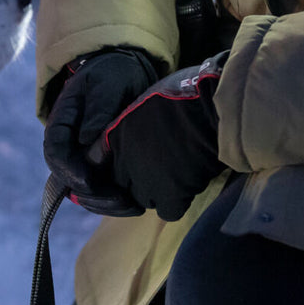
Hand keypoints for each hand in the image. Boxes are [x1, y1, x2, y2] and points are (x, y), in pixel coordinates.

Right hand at [43, 48, 159, 215]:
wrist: (127, 73)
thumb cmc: (115, 74)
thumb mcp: (108, 82)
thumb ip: (99, 106)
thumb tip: (87, 137)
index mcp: (62, 121)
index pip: (55, 151)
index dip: (69, 170)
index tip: (89, 181)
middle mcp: (68, 143)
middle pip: (67, 178)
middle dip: (91, 194)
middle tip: (120, 199)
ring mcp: (82, 156)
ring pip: (83, 190)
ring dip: (104, 203)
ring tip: (132, 206)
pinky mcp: (100, 165)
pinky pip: (100, 190)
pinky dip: (114, 201)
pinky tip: (135, 203)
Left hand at [86, 53, 228, 221]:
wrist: (209, 107)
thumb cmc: (180, 94)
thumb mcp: (143, 99)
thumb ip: (129, 119)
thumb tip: (128, 128)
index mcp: (114, 136)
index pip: (94, 162)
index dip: (105, 165)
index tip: (116, 164)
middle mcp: (124, 162)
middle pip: (120, 184)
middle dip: (132, 178)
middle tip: (154, 166)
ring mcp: (145, 181)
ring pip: (142, 199)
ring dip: (154, 192)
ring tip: (171, 175)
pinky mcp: (170, 195)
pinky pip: (167, 211)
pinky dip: (174, 204)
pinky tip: (184, 188)